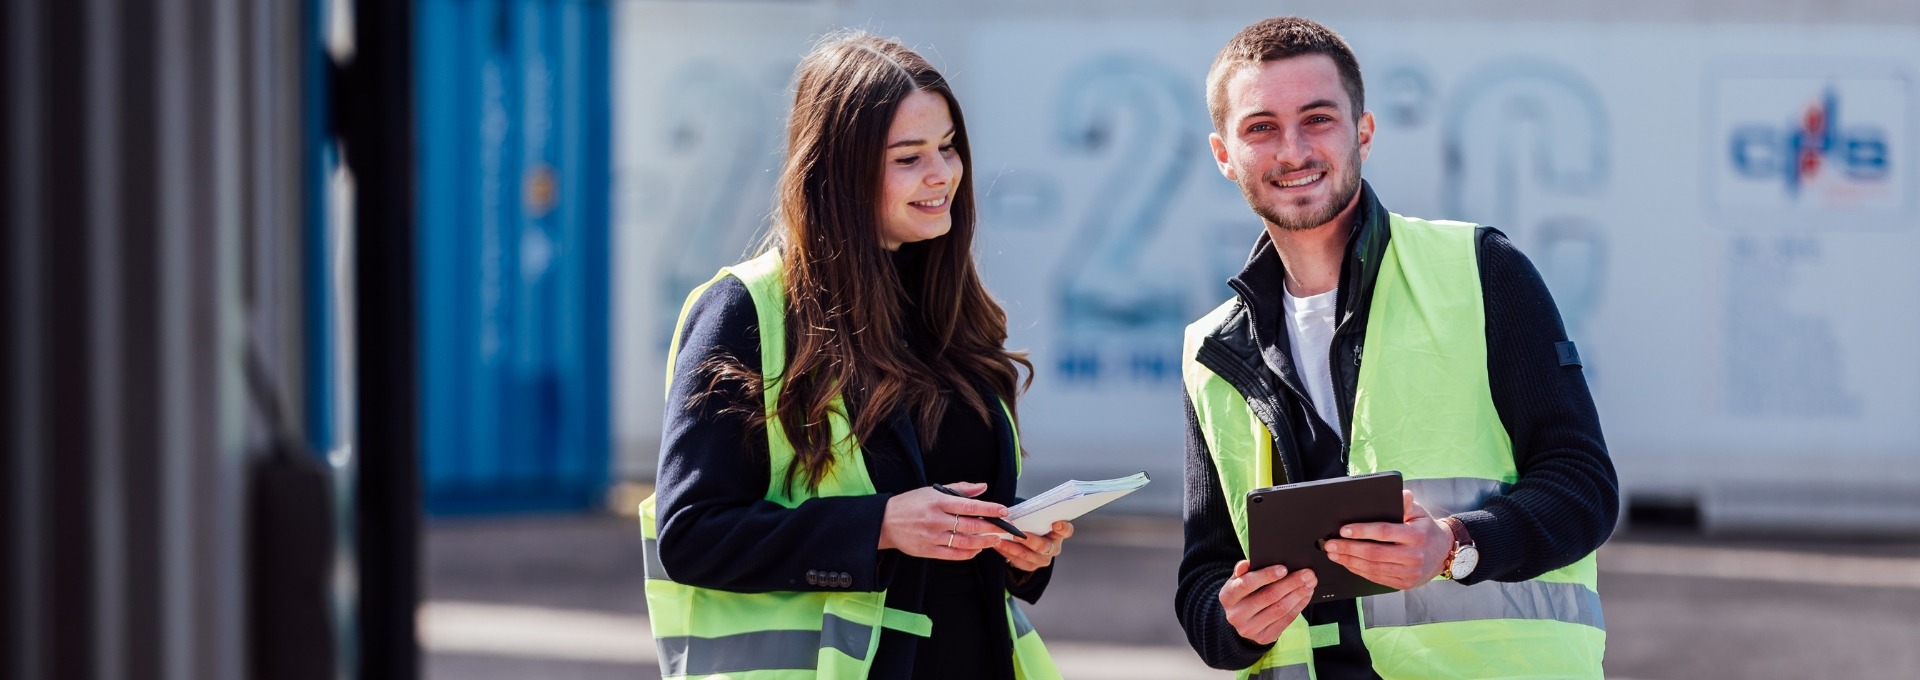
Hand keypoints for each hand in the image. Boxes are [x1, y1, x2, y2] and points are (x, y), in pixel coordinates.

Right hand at [878, 482, 1007, 559]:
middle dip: (991, 528)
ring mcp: (932, 537)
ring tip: (995, 540)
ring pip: (965, 542)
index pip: (970, 505)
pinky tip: (976, 550)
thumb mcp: (932, 490)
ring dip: (983, 542)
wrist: (885, 522)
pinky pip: (953, 555)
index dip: (990, 508)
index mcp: (938, 502)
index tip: (1004, 510)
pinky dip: (968, 553)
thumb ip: (959, 489)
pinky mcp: (928, 551)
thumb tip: (982, 487)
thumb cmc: (911, 503)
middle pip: (971, 525)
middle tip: (1005, 528)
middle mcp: (936, 519)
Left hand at [995, 520, 1073, 571]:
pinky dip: (1006, 552)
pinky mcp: (1031, 566)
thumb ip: (1034, 515)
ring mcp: (1043, 559)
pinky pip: (1017, 561)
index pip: (1066, 531)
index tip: (1055, 524)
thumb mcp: (1037, 519)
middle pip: (1043, 546)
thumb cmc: (1034, 525)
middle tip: (1016, 534)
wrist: (1030, 542)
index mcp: (1059, 534)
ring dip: (1011, 547)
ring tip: (999, 540)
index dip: (1062, 528)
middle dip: (1028, 540)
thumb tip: (1017, 510)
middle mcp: (1054, 548)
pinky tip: (998, 546)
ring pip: (1027, 555)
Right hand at [1218, 560, 1316, 644]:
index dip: (1266, 576)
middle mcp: (1236, 615)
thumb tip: (1246, 564)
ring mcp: (1250, 629)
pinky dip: (1299, 606)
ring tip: (1310, 583)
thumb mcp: (1237, 582)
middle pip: (1268, 597)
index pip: (1247, 584)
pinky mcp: (1264, 637)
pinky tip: (1305, 595)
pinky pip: (1286, 620)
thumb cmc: (1243, 595)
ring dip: (1298, 595)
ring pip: (1280, 609)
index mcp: (1227, 596)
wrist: (1241, 621)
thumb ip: (1242, 572)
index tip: (1284, 568)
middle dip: (1291, 584)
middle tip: (1307, 574)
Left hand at [1322, 489, 1451, 589]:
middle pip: (1374, 553)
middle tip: (1330, 544)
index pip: (1384, 532)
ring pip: (1373, 568)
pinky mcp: (1405, 583)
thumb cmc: (1425, 529)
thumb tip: (1401, 493)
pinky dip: (1359, 571)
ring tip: (1334, 554)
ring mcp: (1410, 572)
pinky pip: (1378, 578)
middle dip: (1348, 548)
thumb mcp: (1419, 513)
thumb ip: (1406, 504)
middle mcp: (1414, 556)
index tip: (1343, 530)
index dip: (1362, 531)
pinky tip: (1348, 563)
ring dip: (1349, 561)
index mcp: (1416, 535)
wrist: (1443, 553)